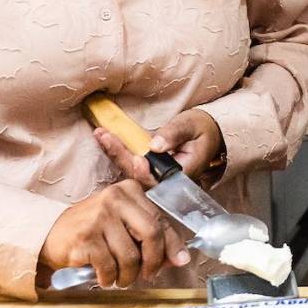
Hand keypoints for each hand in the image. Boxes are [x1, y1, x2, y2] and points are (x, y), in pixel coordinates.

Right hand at [38, 180, 189, 287]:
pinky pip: (109, 266)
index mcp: (129, 190)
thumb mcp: (122, 224)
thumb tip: (178, 257)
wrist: (50, 234)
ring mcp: (99, 217)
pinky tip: (104, 277)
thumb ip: (148, 236)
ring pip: (130, 256)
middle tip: (148, 275)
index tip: (180, 260)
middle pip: (151, 234)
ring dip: (128, 276)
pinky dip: (109, 278)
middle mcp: (115, 198)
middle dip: (153, 261)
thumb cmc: (92, 231)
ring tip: (120, 278)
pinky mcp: (85, 237)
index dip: (172, 244)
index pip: (160, 219)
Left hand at [93, 108, 224, 187]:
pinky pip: (129, 164)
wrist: (206, 135)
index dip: (144, 172)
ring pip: (130, 171)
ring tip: (101, 134)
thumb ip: (174, 134)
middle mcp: (166, 181)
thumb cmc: (201, 130)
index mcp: (182, 175)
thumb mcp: (191, 126)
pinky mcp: (147, 170)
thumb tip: (155, 145)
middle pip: (138, 176)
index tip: (136, 158)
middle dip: (120, 156)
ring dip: (114, 152)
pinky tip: (104, 137)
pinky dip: (116, 151)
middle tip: (105, 136)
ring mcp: (155, 177)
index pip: (158, 179)